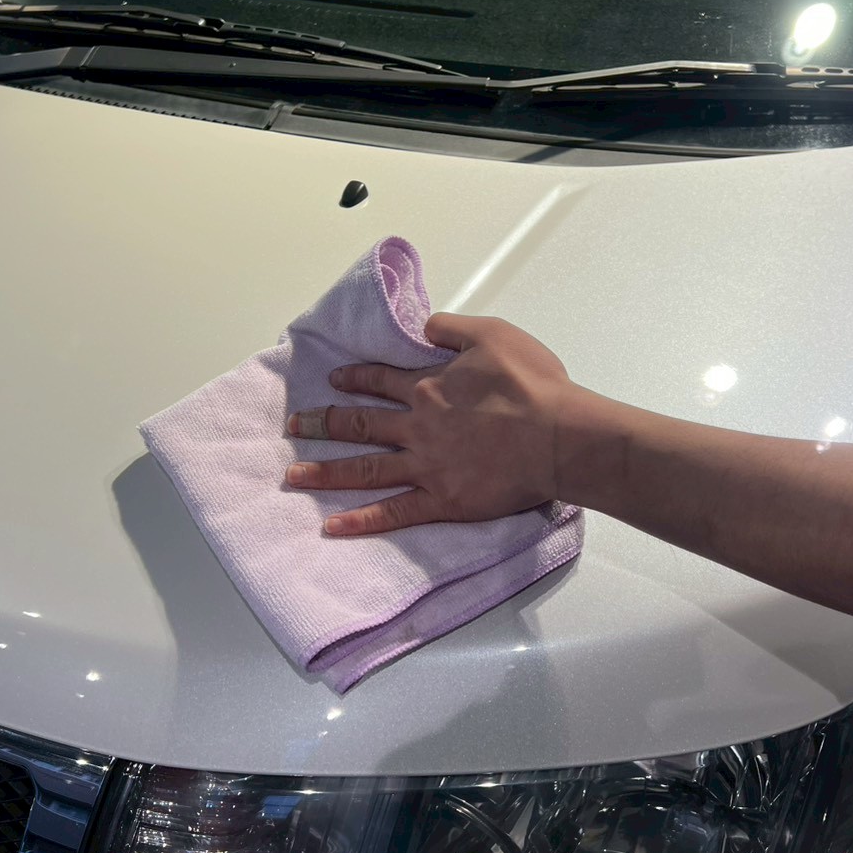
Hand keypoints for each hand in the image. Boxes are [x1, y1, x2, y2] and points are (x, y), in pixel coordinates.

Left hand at [285, 313, 577, 534]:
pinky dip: (361, 521)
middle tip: (295, 425)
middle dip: (324, 423)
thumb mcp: (492, 335)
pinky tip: (331, 527)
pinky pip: (394, 512)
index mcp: (428, 386)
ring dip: (326, 472)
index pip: (380, 380)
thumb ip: (452, 328)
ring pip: (366, 469)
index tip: (333, 380)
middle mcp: (418, 427)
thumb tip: (424, 326)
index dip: (355, 378)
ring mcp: (427, 466)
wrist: (559, 436)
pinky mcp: (443, 500)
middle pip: (362, 424)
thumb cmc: (533, 385)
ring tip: (293, 476)